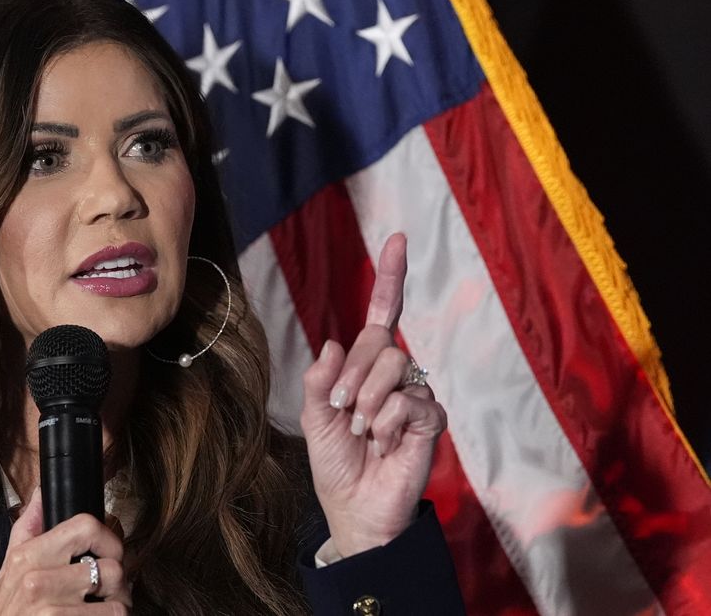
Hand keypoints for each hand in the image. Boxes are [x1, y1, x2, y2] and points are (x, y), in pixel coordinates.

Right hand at [0, 488, 131, 614]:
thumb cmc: (7, 614)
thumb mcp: (9, 569)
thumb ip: (28, 528)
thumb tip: (41, 493)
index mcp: (27, 556)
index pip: (86, 526)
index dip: (108, 539)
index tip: (109, 554)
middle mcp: (37, 579)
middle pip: (111, 566)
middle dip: (119, 583)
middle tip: (111, 591)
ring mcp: (50, 607)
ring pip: (118, 598)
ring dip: (118, 607)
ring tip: (105, 611)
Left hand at [298, 233, 447, 557]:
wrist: (355, 507)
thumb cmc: (336, 462)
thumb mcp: (315, 419)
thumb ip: (319, 381)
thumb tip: (332, 343)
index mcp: (364, 367)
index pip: (383, 316)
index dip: (391, 278)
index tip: (397, 239)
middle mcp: (394, 375)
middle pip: (381, 343)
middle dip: (352, 377)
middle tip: (344, 412)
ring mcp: (415, 395)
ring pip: (396, 367)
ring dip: (368, 403)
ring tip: (365, 432)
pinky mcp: (431, 420)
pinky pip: (412, 400)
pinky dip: (389, 422)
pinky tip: (386, 442)